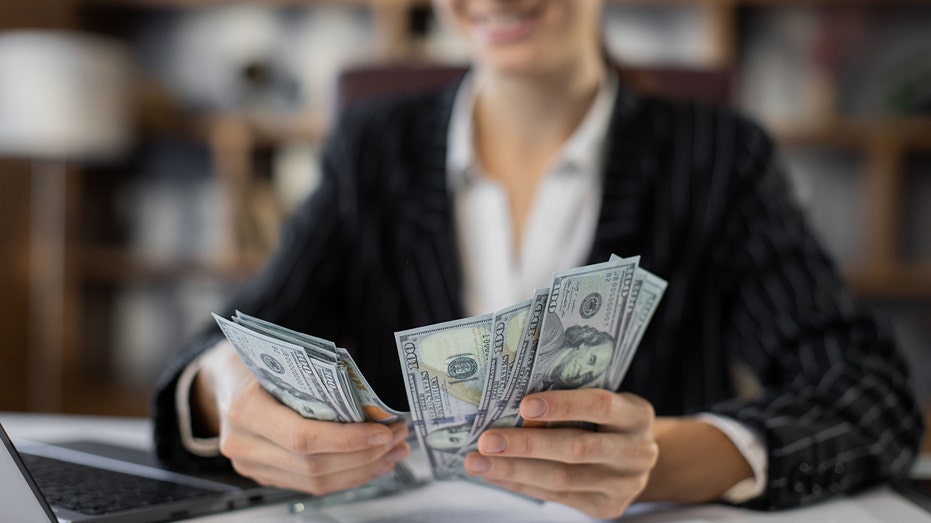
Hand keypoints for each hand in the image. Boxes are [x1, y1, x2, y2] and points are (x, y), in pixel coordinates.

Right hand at [192, 341, 409, 494]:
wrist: (220, 380)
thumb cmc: (255, 359)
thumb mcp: (280, 353)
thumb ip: (316, 375)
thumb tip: (368, 398)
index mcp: (244, 408)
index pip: (302, 437)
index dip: (347, 440)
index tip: (384, 432)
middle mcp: (242, 443)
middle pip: (313, 465)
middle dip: (364, 455)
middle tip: (398, 438)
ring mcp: (251, 464)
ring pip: (314, 482)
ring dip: (361, 470)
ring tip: (393, 452)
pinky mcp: (263, 474)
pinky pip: (309, 483)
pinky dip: (345, 475)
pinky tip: (372, 462)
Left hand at [463, 389, 657, 518]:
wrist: (636, 458)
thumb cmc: (605, 420)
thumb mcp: (600, 402)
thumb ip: (569, 402)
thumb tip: (507, 402)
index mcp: (636, 414)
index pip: (600, 405)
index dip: (562, 405)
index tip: (523, 405)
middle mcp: (636, 451)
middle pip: (576, 448)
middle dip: (527, 444)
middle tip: (487, 440)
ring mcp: (624, 484)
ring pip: (563, 478)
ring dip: (515, 470)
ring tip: (479, 462)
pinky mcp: (608, 507)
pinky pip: (557, 497)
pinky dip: (522, 485)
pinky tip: (496, 475)